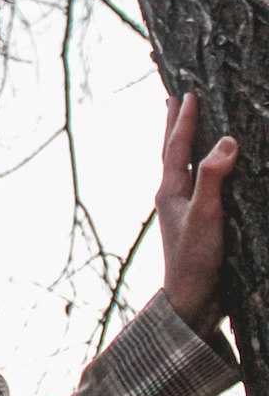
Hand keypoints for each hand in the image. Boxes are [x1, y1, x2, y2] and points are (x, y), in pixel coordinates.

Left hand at [157, 93, 236, 338]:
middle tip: (173, 99)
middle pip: (172, 152)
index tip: (188, 94)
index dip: (185, 120)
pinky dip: (198, 167)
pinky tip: (204, 172)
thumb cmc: (195, 260)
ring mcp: (181, 209)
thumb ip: (213, 177)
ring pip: (182, 166)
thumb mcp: (206, 215)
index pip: (177, 146)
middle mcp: (172, 196)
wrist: (191, 301)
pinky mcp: (194, 222)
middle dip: (175, 125)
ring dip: (184, 143)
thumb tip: (226, 141)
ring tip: (185, 126)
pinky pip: (194, 183)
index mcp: (170, 191)